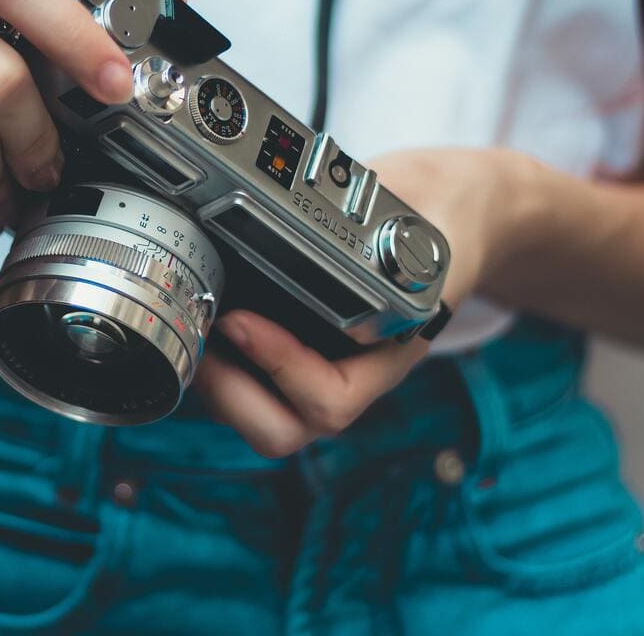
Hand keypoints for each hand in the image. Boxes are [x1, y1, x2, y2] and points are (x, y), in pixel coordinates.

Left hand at [193, 147, 532, 457]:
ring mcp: (323, 368)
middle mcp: (355, 372)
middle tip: (196, 340)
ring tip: (191, 330)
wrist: (452, 214)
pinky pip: (251, 385)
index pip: (329, 398)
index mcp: (392, 351)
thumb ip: (391, 225)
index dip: (279, 368)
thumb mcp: (427, 213)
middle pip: (284, 428)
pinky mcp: (295, 352)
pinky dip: (221, 364)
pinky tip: (202, 318)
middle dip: (230, 395)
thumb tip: (342, 216)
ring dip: (218, 386)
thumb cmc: (441, 216)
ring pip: (262, 416)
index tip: (239, 319)